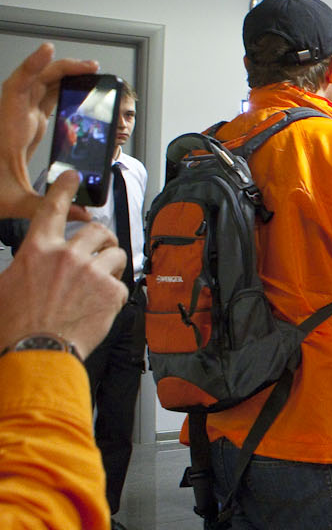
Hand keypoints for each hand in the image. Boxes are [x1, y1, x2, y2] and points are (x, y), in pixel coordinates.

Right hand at [0, 173, 125, 355]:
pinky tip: (100, 307)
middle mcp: (66, 255)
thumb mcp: (7, 285)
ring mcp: (92, 272)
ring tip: (101, 282)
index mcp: (37, 250)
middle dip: (103, 238)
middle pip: (97, 230)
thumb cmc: (17, 324)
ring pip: (115, 254)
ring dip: (111, 265)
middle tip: (103, 248)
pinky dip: (114, 294)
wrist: (35, 352)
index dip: (64, 189)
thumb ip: (26, 265)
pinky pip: (122, 283)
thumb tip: (33, 264)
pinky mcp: (111, 291)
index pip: (52, 209)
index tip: (72, 177)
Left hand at [1, 43, 98, 220]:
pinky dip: (59, 91)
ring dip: (64, 77)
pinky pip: (43, 99)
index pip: (19, 87)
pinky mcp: (25, 126)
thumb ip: (48, 205)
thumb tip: (82, 211)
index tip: (48, 50)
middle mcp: (12, 117)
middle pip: (36, 80)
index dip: (34, 66)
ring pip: (41, 86)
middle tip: (91, 69)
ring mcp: (18, 119)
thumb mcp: (13, 202)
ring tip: (90, 76)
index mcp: (8, 128)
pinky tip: (76, 94)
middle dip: (63, 69)